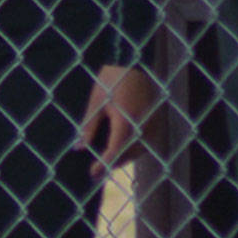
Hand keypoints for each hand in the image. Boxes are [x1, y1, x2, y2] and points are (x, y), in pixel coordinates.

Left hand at [77, 64, 157, 181]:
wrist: (133, 63)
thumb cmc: (111, 80)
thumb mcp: (95, 102)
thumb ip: (88, 127)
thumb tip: (80, 148)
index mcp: (126, 118)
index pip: (116, 149)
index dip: (105, 164)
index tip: (93, 173)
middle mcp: (143, 123)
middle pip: (129, 153)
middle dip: (113, 163)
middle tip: (96, 170)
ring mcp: (153, 122)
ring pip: (139, 150)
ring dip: (124, 157)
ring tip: (107, 161)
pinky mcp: (156, 120)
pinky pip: (146, 142)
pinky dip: (133, 148)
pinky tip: (121, 148)